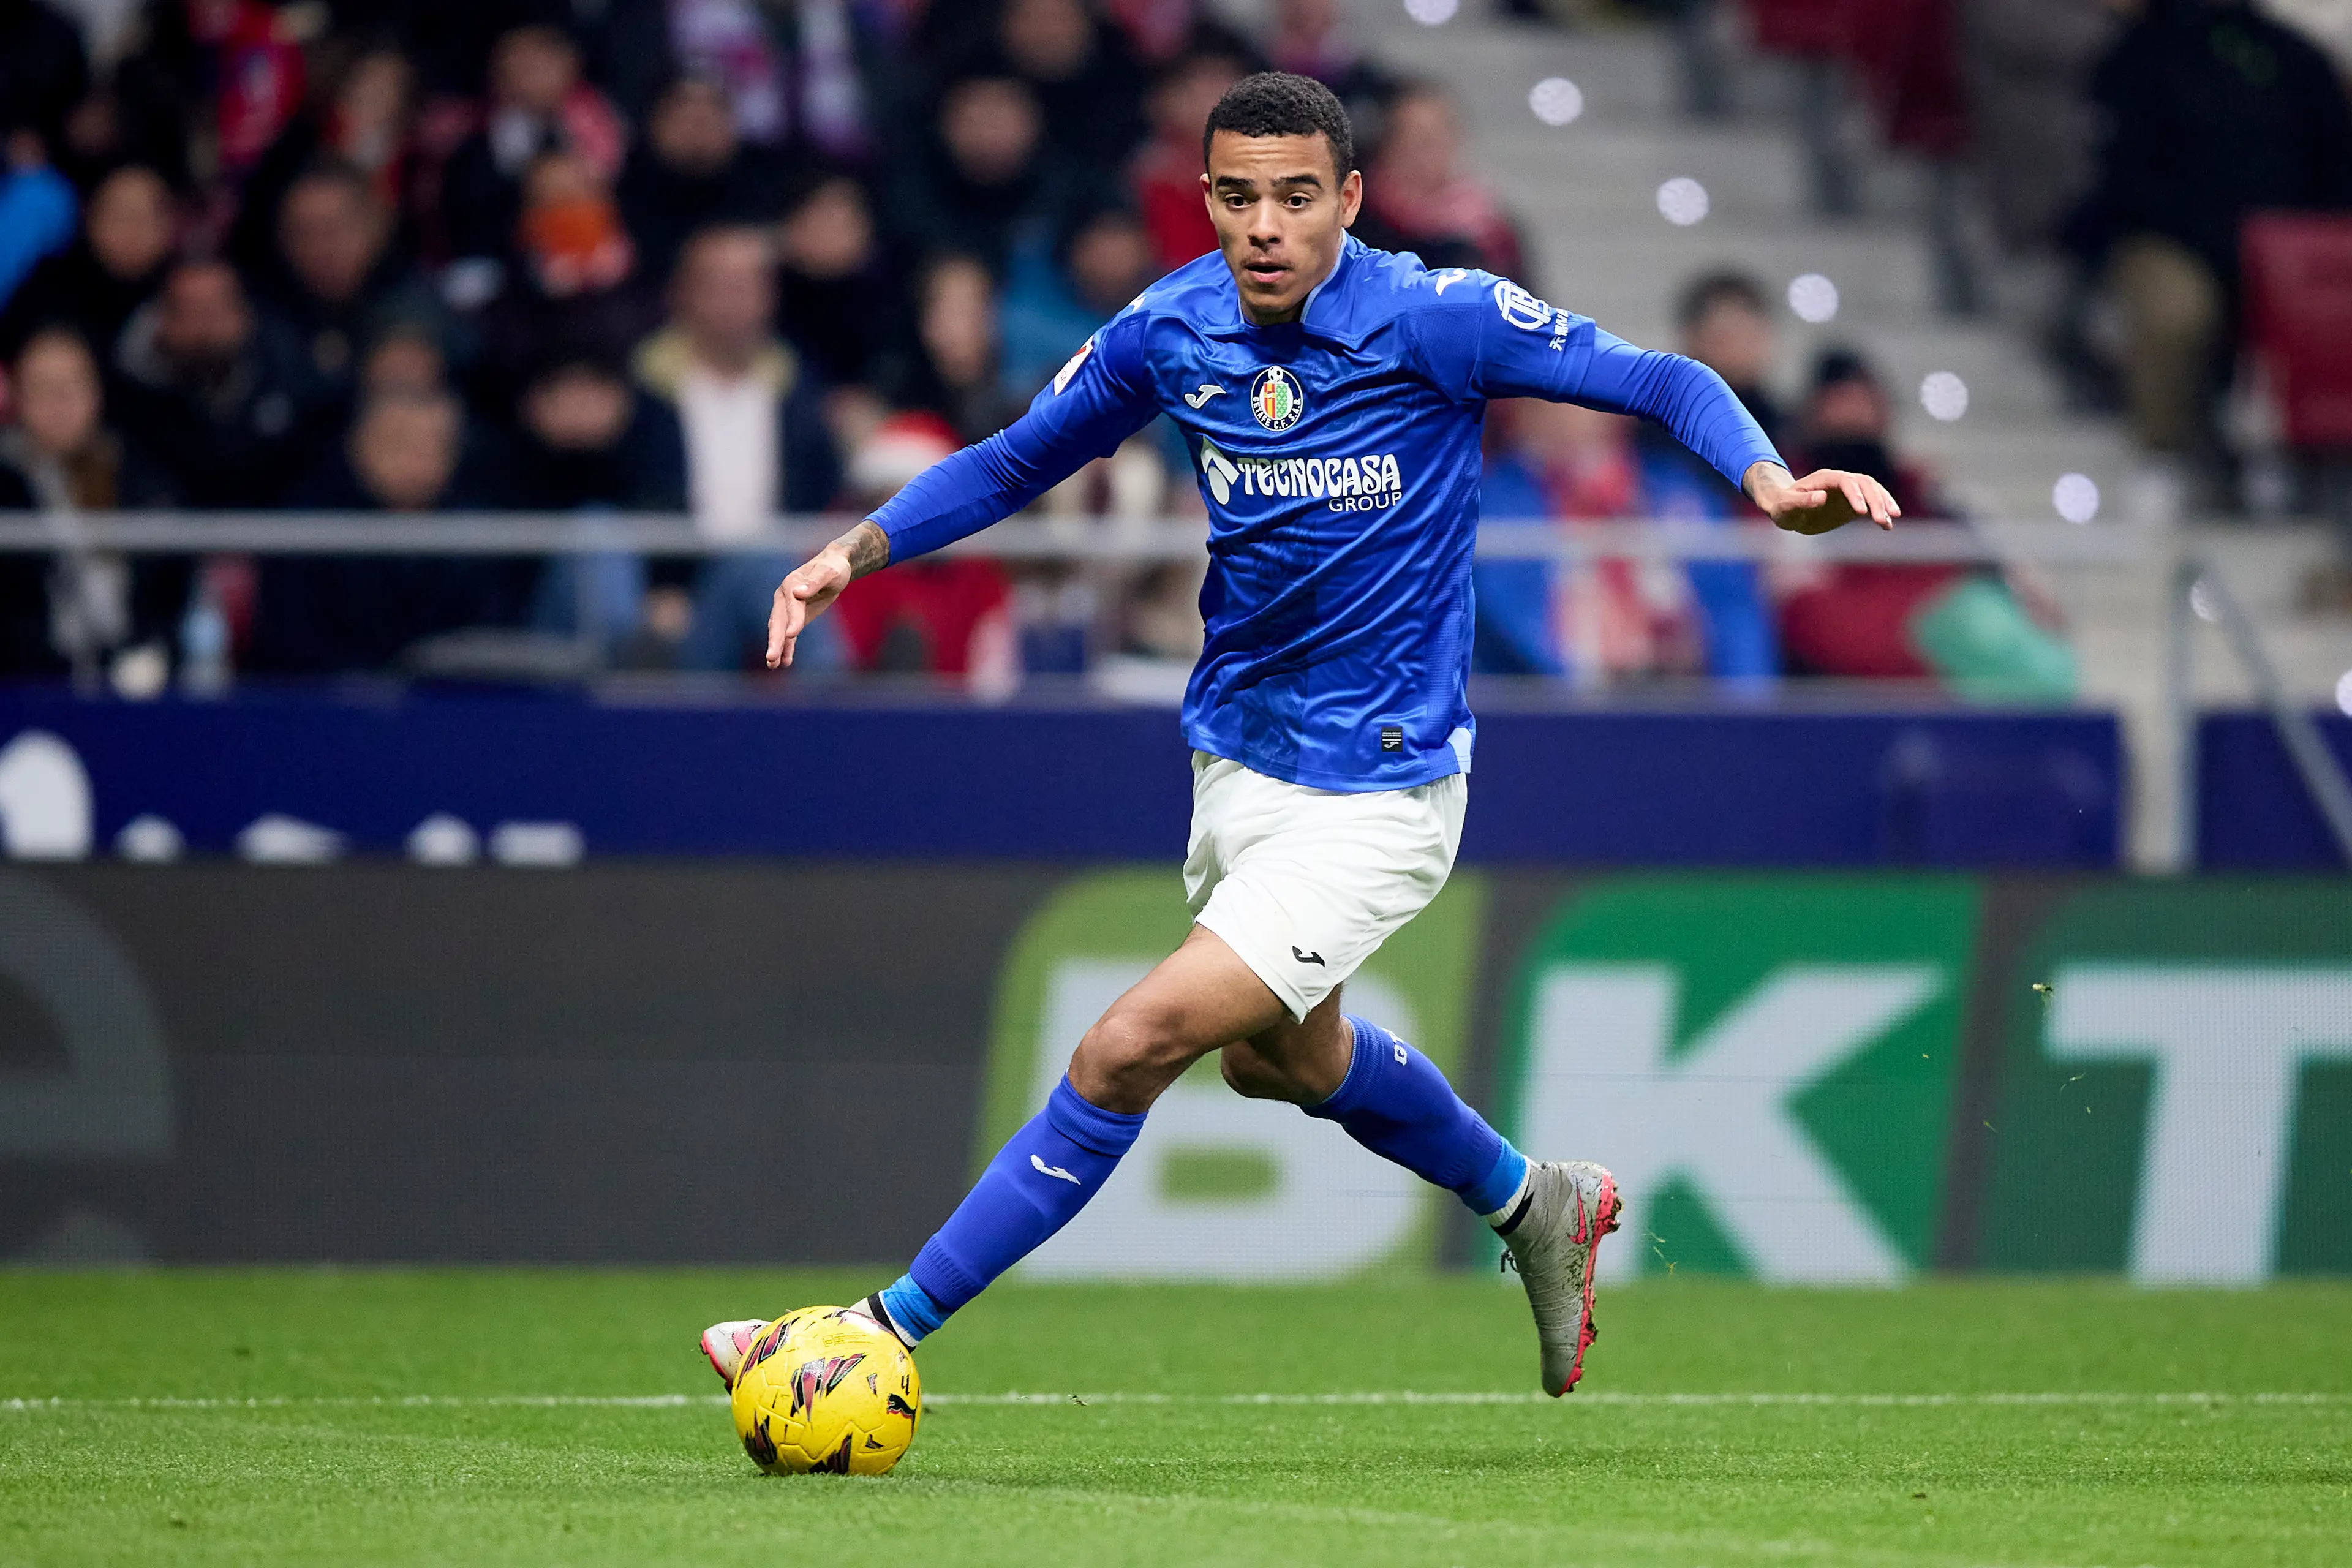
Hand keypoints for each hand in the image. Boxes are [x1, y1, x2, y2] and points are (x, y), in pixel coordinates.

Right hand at [765, 521, 888, 667]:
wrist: (833, 567)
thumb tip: (798, 592)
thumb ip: (814, 581)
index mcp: (791, 584)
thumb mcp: (829, 572)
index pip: (792, 605)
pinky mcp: (795, 618)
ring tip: (772, 665)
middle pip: (778, 621)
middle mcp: (785, 597)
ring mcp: (787, 608)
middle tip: (771, 658)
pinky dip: (787, 648)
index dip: (792, 619)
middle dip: (775, 640)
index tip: (792, 634)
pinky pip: (789, 635)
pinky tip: (785, 663)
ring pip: (779, 630)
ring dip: (776, 647)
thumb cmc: (833, 568)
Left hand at [1744, 462, 1900, 534]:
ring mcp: (1848, 492)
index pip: (1845, 481)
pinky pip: (1871, 505)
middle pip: (1864, 484)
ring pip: (1872, 491)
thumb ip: (1801, 502)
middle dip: (1875, 500)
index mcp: (1824, 478)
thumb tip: (1821, 497)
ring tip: (1890, 521)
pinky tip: (1888, 526)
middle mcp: (1840, 481)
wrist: (1787, 509)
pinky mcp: (1852, 504)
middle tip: (1883, 519)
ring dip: (1883, 504)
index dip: (1855, 494)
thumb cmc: (1782, 507)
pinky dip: (1880, 513)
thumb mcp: (1786, 507)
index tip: (1861, 512)